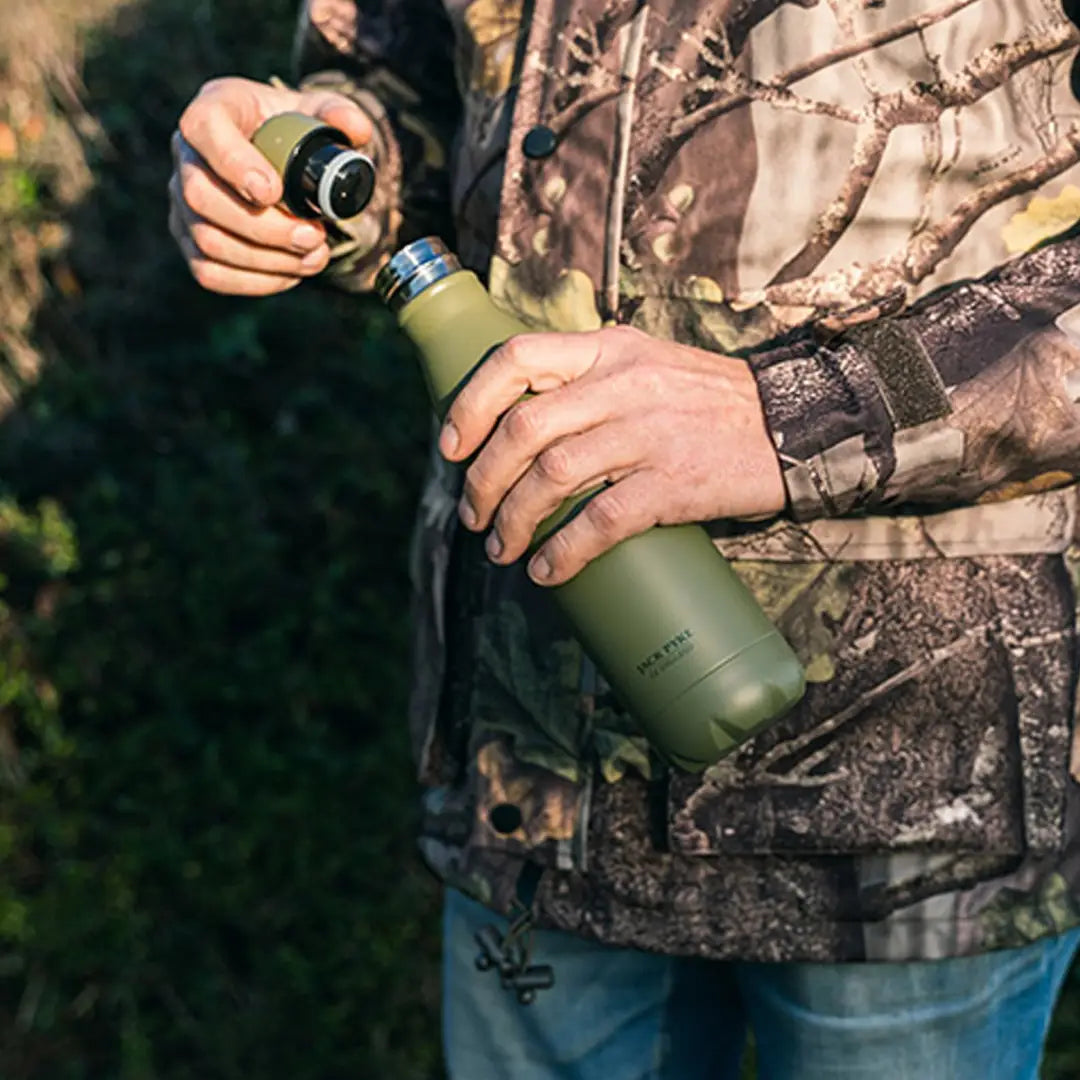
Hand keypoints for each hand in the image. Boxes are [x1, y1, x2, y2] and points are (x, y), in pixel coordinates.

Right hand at [168, 76, 371, 295]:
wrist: (280, 162)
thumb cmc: (294, 132)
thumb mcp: (319, 113)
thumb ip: (340, 114)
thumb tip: (356, 130)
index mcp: (214, 108)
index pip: (204, 128)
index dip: (235, 164)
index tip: (275, 192)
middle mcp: (186, 154)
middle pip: (201, 197)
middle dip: (264, 228)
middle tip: (314, 236)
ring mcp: (181, 201)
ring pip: (207, 241)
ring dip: (268, 259)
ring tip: (314, 256)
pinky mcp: (189, 241)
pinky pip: (210, 273)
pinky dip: (256, 281)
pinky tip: (292, 273)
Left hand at [438, 325, 785, 585]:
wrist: (795, 424)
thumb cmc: (710, 403)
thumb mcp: (648, 365)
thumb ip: (593, 380)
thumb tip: (526, 430)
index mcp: (609, 348)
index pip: (517, 357)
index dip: (471, 404)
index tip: (450, 446)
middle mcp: (623, 384)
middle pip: (523, 429)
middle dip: (482, 479)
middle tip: (474, 515)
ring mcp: (648, 433)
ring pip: (553, 475)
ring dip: (514, 520)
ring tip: (502, 548)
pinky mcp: (674, 482)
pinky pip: (601, 519)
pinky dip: (564, 552)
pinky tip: (548, 571)